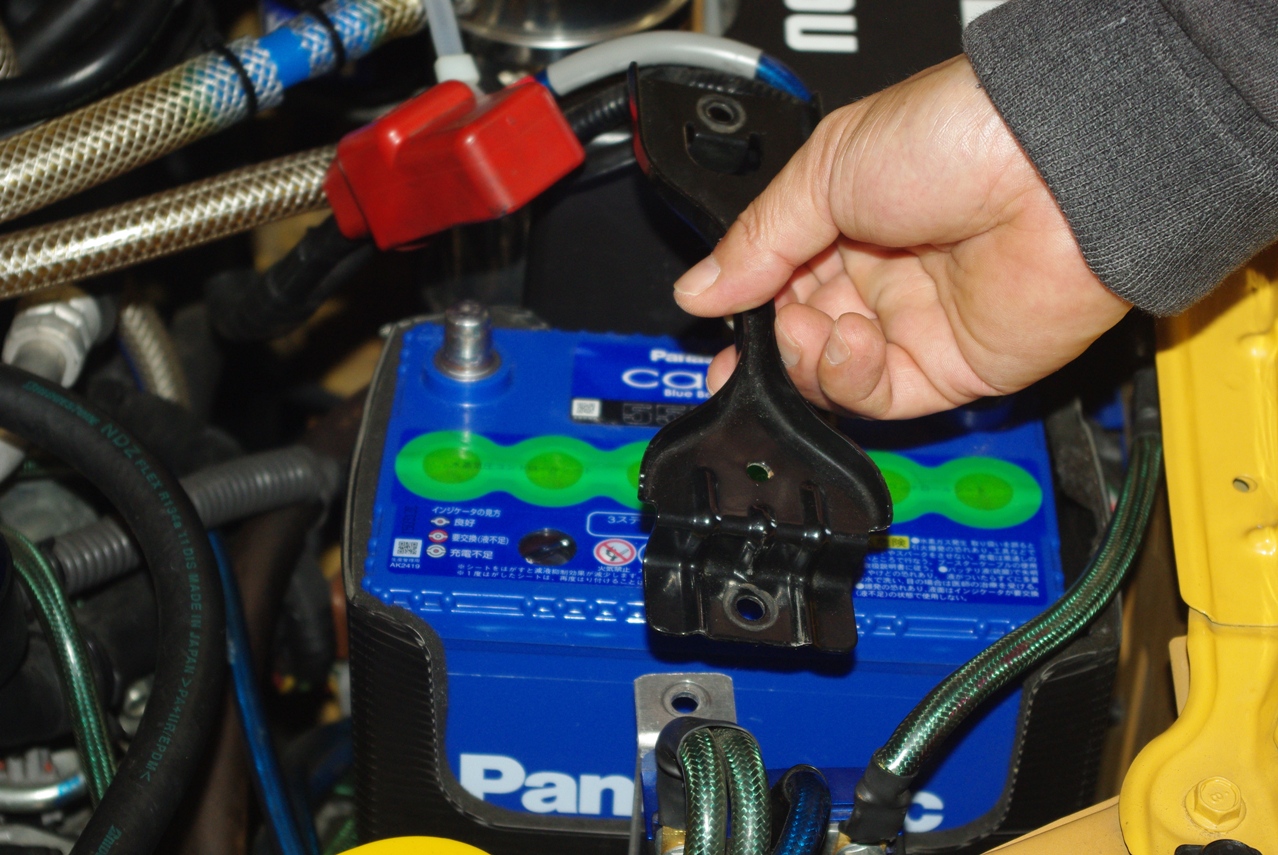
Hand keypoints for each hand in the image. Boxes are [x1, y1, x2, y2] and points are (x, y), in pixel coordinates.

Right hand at [672, 56, 1129, 419]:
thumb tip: (697, 290)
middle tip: (749, 335)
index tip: (711, 320)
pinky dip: (850, 378)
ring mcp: (918, 324)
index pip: (777, 281)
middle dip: (766, 343)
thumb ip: (757, 242)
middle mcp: (882, 276)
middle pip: (799, 337)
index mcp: (847, 220)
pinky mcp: (955, 368)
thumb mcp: (824, 169)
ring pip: (831, 376)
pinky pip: (882, 397)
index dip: (742, 306)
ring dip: (803, 360)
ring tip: (808, 326)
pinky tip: (847, 341)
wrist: (1055, 167)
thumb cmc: (958, 137)